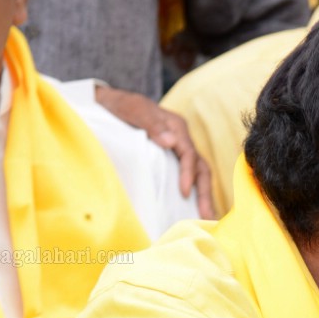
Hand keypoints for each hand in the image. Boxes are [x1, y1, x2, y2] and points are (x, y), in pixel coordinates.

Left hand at [94, 85, 214, 218]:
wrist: (111, 101)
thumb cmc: (121, 105)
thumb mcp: (134, 110)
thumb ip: (152, 124)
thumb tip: (171, 142)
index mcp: (176, 126)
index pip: (189, 154)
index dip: (188, 174)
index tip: (184, 192)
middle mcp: (181, 137)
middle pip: (200, 166)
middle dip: (205, 191)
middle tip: (208, 214)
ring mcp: (178, 147)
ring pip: (198, 172)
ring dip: (203, 194)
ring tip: (207, 216)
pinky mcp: (172, 155)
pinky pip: (188, 174)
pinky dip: (194, 190)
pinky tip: (194, 207)